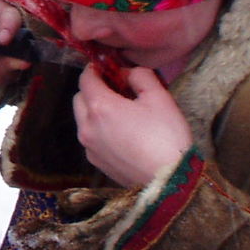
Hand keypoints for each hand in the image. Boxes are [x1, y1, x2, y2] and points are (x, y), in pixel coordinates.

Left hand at [72, 63, 191, 186]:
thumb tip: (126, 73)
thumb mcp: (159, 97)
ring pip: (82, 119)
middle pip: (79, 97)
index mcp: (100, 107)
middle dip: (94, 88)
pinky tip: (122, 133)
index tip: (110, 68)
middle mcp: (87, 126)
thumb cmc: (166, 137)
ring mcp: (89, 147)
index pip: (86, 78)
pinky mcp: (96, 162)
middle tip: (117, 89)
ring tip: (121, 112)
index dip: (96, 68)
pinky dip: (99, 129)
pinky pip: (91, 138)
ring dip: (94, 109)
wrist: (170, 182)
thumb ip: (140, 76)